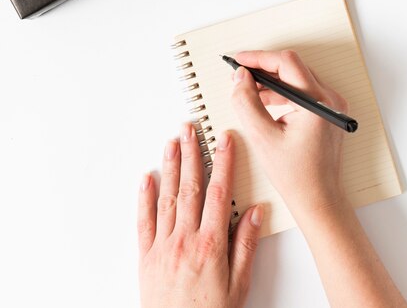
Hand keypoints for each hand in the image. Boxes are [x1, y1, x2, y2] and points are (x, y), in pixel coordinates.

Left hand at [137, 124, 263, 307]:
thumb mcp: (239, 284)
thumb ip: (246, 245)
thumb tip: (254, 211)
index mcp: (210, 244)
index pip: (218, 192)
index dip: (223, 162)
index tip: (225, 140)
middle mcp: (184, 240)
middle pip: (190, 187)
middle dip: (192, 154)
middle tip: (192, 129)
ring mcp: (162, 247)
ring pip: (167, 197)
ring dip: (170, 166)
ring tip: (172, 142)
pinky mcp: (146, 257)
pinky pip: (144, 221)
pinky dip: (144, 197)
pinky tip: (147, 177)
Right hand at [231, 50, 349, 222]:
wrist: (318, 198)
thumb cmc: (296, 175)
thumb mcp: (263, 137)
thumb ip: (247, 103)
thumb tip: (240, 78)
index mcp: (317, 103)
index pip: (287, 63)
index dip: (259, 58)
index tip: (239, 60)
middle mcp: (329, 99)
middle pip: (293, 68)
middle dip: (264, 68)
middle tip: (240, 75)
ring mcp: (331, 104)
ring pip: (297, 78)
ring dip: (272, 80)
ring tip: (249, 89)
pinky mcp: (328, 111)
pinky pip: (303, 91)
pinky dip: (283, 92)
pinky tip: (264, 100)